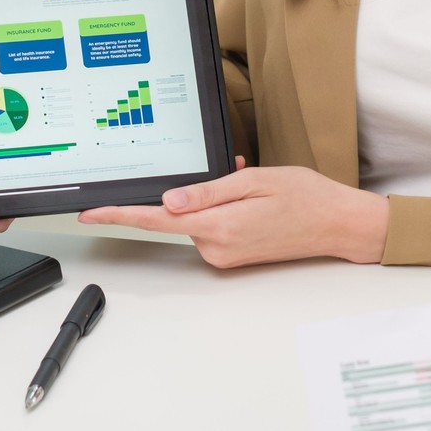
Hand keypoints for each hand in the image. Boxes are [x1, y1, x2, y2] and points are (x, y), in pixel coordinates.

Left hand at [77, 162, 388, 267]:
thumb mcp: (254, 181)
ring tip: (252, 186)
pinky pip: (213, 227)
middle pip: (177, 216)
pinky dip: (223, 209)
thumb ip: (207, 192)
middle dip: (191, 191)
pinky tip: (251, 199)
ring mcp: (225, 256)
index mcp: (219, 227)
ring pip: (196, 220)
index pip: (156, 220)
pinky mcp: (233, 256)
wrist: (339, 225)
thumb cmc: (305, 197)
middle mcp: (217, 247)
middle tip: (234, 173)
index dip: (120, 214)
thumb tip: (167, 202)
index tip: (90, 212)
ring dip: (212, 199)